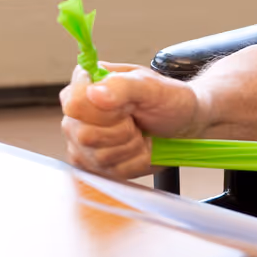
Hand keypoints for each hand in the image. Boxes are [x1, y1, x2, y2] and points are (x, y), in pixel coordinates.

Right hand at [58, 61, 201, 179]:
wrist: (182, 125)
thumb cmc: (167, 101)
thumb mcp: (151, 87)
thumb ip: (122, 86)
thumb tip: (94, 93)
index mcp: (86, 84)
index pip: (75, 104)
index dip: (104, 113)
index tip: (127, 108)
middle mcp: (77, 113)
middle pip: (85, 135)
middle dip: (122, 131)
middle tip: (136, 121)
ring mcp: (81, 141)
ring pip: (100, 156)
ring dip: (130, 147)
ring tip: (139, 133)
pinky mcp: (92, 163)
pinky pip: (110, 173)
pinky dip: (133, 163)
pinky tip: (138, 148)